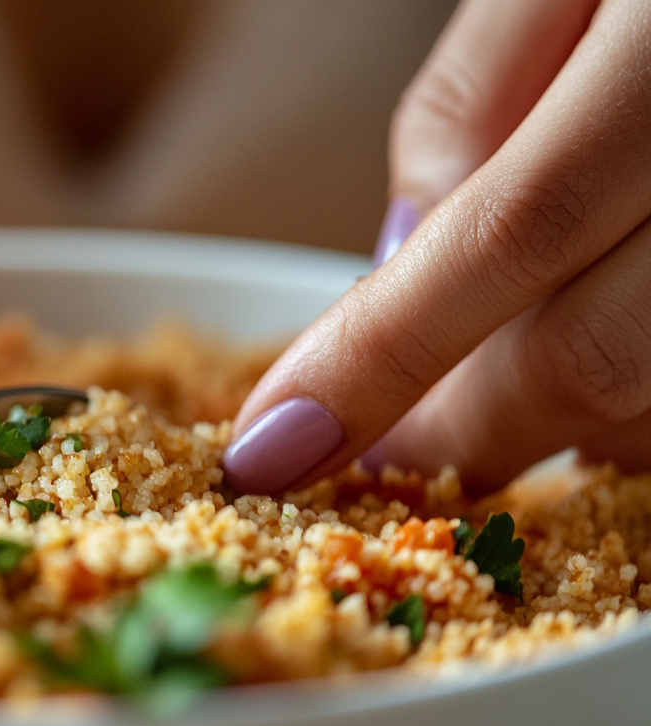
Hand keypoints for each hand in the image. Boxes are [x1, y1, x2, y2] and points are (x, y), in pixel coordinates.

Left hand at [222, 0, 650, 495]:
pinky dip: (644, 406)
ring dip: (567, 426)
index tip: (276, 444)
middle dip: (465, 430)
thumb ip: (475, 107)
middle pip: (594, 355)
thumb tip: (402, 261)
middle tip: (386, 454)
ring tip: (496, 395)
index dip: (380, 357)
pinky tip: (606, 355)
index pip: (508, 234)